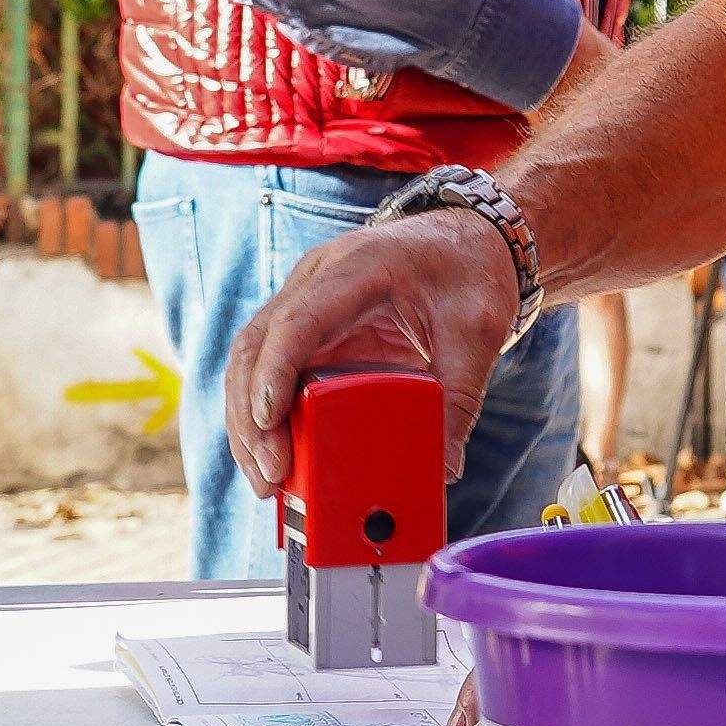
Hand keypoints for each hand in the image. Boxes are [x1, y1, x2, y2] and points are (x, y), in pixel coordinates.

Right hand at [221, 204, 520, 493]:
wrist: (465, 242)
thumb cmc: (468, 275)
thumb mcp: (477, 331)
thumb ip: (461, 396)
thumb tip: (445, 468)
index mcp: (356, 268)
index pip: (297, 321)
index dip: (274, 371)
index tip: (268, 421)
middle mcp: (315, 281)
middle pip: (256, 346)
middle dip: (251, 415)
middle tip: (270, 475)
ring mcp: (304, 303)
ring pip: (250, 361)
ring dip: (248, 423)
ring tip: (268, 482)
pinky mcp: (308, 331)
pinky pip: (270, 372)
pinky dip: (265, 417)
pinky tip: (277, 461)